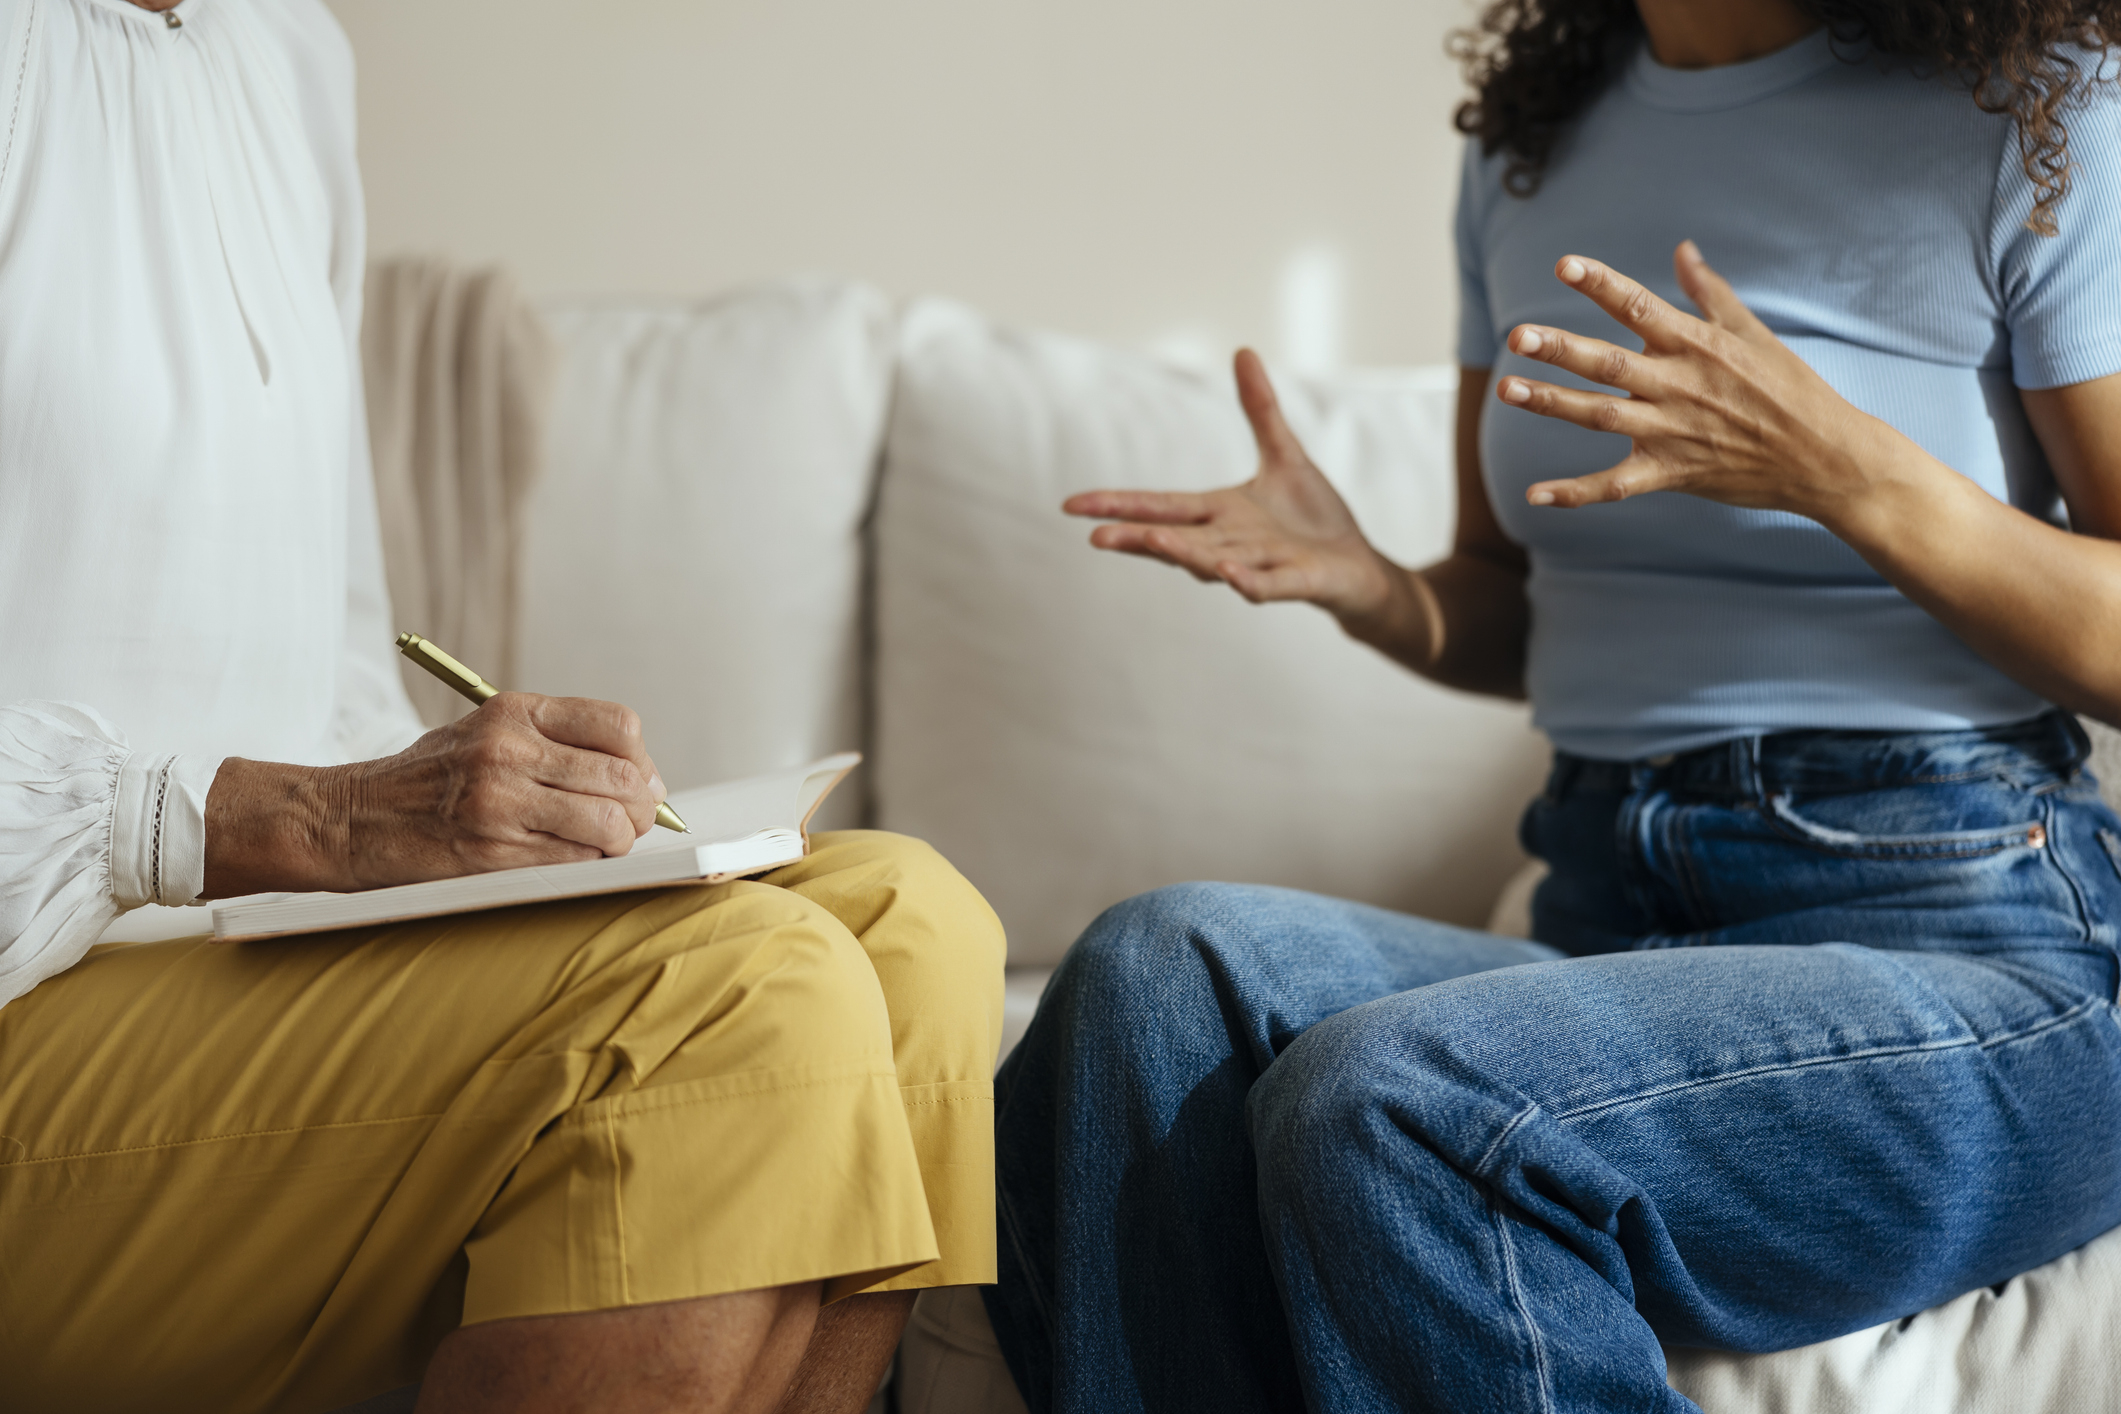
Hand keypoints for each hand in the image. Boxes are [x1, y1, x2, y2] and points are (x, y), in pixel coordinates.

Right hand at [203, 693, 664, 897]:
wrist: (344, 819)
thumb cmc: (421, 780)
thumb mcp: (481, 733)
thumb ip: (550, 743)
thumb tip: (632, 775)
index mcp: (513, 712)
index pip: (618, 727)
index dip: (640, 760)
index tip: (639, 782)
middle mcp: (509, 750)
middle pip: (622, 778)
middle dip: (642, 808)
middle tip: (634, 822)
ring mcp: (501, 802)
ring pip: (608, 824)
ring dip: (620, 841)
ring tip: (606, 844)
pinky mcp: (492, 852)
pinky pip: (574, 860)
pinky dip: (589, 863)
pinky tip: (573, 859)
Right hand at [1064, 348, 1410, 632]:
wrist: (1357, 567)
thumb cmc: (1314, 519)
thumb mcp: (1285, 455)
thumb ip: (1260, 409)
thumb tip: (1243, 350)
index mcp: (1218, 513)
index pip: (1160, 506)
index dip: (1119, 505)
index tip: (1073, 505)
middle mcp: (1228, 543)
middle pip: (1174, 538)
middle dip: (1136, 537)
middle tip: (1095, 536)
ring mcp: (1258, 565)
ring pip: (1210, 562)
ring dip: (1181, 554)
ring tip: (1152, 541)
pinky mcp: (1294, 583)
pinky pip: (1265, 586)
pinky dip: (1246, 581)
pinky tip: (1227, 573)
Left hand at [1497, 241, 1896, 520]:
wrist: (1824, 458)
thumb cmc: (1791, 390)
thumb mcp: (1753, 333)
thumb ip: (1710, 293)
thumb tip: (1683, 250)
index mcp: (1697, 345)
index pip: (1640, 306)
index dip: (1601, 284)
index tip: (1565, 264)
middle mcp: (1678, 385)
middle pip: (1607, 362)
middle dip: (1559, 349)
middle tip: (1516, 336)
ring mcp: (1673, 431)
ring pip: (1600, 415)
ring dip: (1551, 404)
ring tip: (1507, 390)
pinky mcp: (1671, 473)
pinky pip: (1614, 485)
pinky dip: (1574, 493)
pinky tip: (1534, 495)